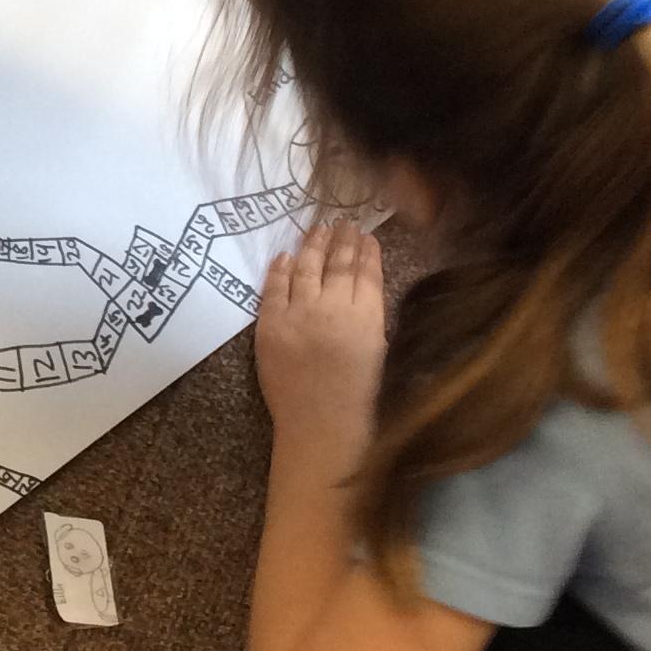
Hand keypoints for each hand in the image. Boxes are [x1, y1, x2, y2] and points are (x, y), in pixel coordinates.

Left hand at [254, 220, 387, 446]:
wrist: (320, 427)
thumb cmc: (359, 399)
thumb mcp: (379, 353)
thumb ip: (371, 318)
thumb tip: (363, 288)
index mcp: (366, 317)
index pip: (366, 273)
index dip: (366, 251)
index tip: (366, 235)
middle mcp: (333, 308)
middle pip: (337, 263)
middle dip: (342, 240)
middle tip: (343, 223)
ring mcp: (298, 314)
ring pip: (306, 267)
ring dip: (313, 245)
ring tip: (318, 229)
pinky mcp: (270, 325)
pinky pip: (274, 288)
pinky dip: (280, 269)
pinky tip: (286, 256)